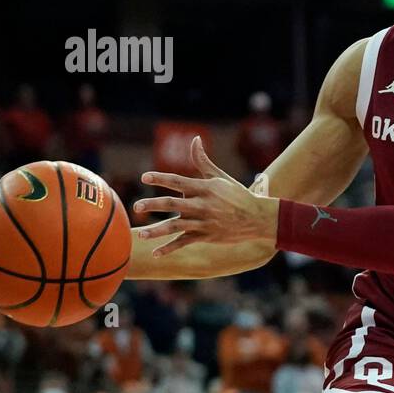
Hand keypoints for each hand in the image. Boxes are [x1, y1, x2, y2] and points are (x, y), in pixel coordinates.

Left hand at [133, 136, 277, 256]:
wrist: (257, 218)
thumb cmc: (236, 194)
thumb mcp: (220, 176)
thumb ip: (202, 160)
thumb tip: (195, 139)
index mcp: (205, 188)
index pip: (178, 181)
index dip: (161, 178)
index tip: (144, 177)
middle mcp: (203, 205)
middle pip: (173, 204)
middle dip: (154, 205)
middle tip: (137, 206)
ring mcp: (204, 222)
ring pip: (176, 226)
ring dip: (157, 231)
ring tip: (140, 234)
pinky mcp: (206, 236)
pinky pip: (184, 242)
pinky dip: (170, 248)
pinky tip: (155, 253)